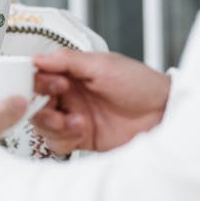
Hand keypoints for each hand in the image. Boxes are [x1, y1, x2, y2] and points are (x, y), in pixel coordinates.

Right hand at [31, 50, 169, 154]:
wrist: (163, 113)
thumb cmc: (140, 84)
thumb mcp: (103, 64)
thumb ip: (68, 60)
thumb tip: (38, 58)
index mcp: (72, 73)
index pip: (39, 76)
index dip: (36, 81)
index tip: (47, 84)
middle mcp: (70, 96)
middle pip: (36, 103)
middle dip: (41, 105)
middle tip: (57, 103)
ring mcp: (74, 117)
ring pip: (43, 124)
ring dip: (53, 123)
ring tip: (73, 119)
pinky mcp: (81, 138)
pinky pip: (57, 143)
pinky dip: (63, 138)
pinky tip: (80, 130)